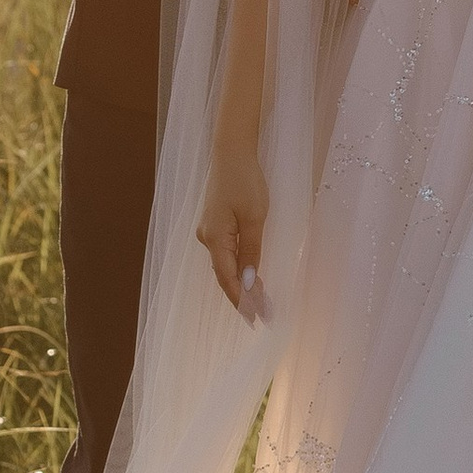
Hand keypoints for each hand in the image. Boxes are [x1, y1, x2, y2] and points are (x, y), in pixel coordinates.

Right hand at [198, 140, 268, 316]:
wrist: (232, 151)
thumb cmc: (245, 181)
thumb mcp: (254, 218)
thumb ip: (251, 251)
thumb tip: (247, 283)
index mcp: (215, 239)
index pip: (228, 280)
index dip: (242, 302)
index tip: (257, 320)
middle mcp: (207, 238)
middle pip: (225, 276)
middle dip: (243, 297)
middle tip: (265, 316)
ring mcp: (210, 231)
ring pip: (225, 266)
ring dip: (242, 284)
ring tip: (260, 301)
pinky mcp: (215, 223)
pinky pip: (226, 254)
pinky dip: (238, 268)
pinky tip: (249, 276)